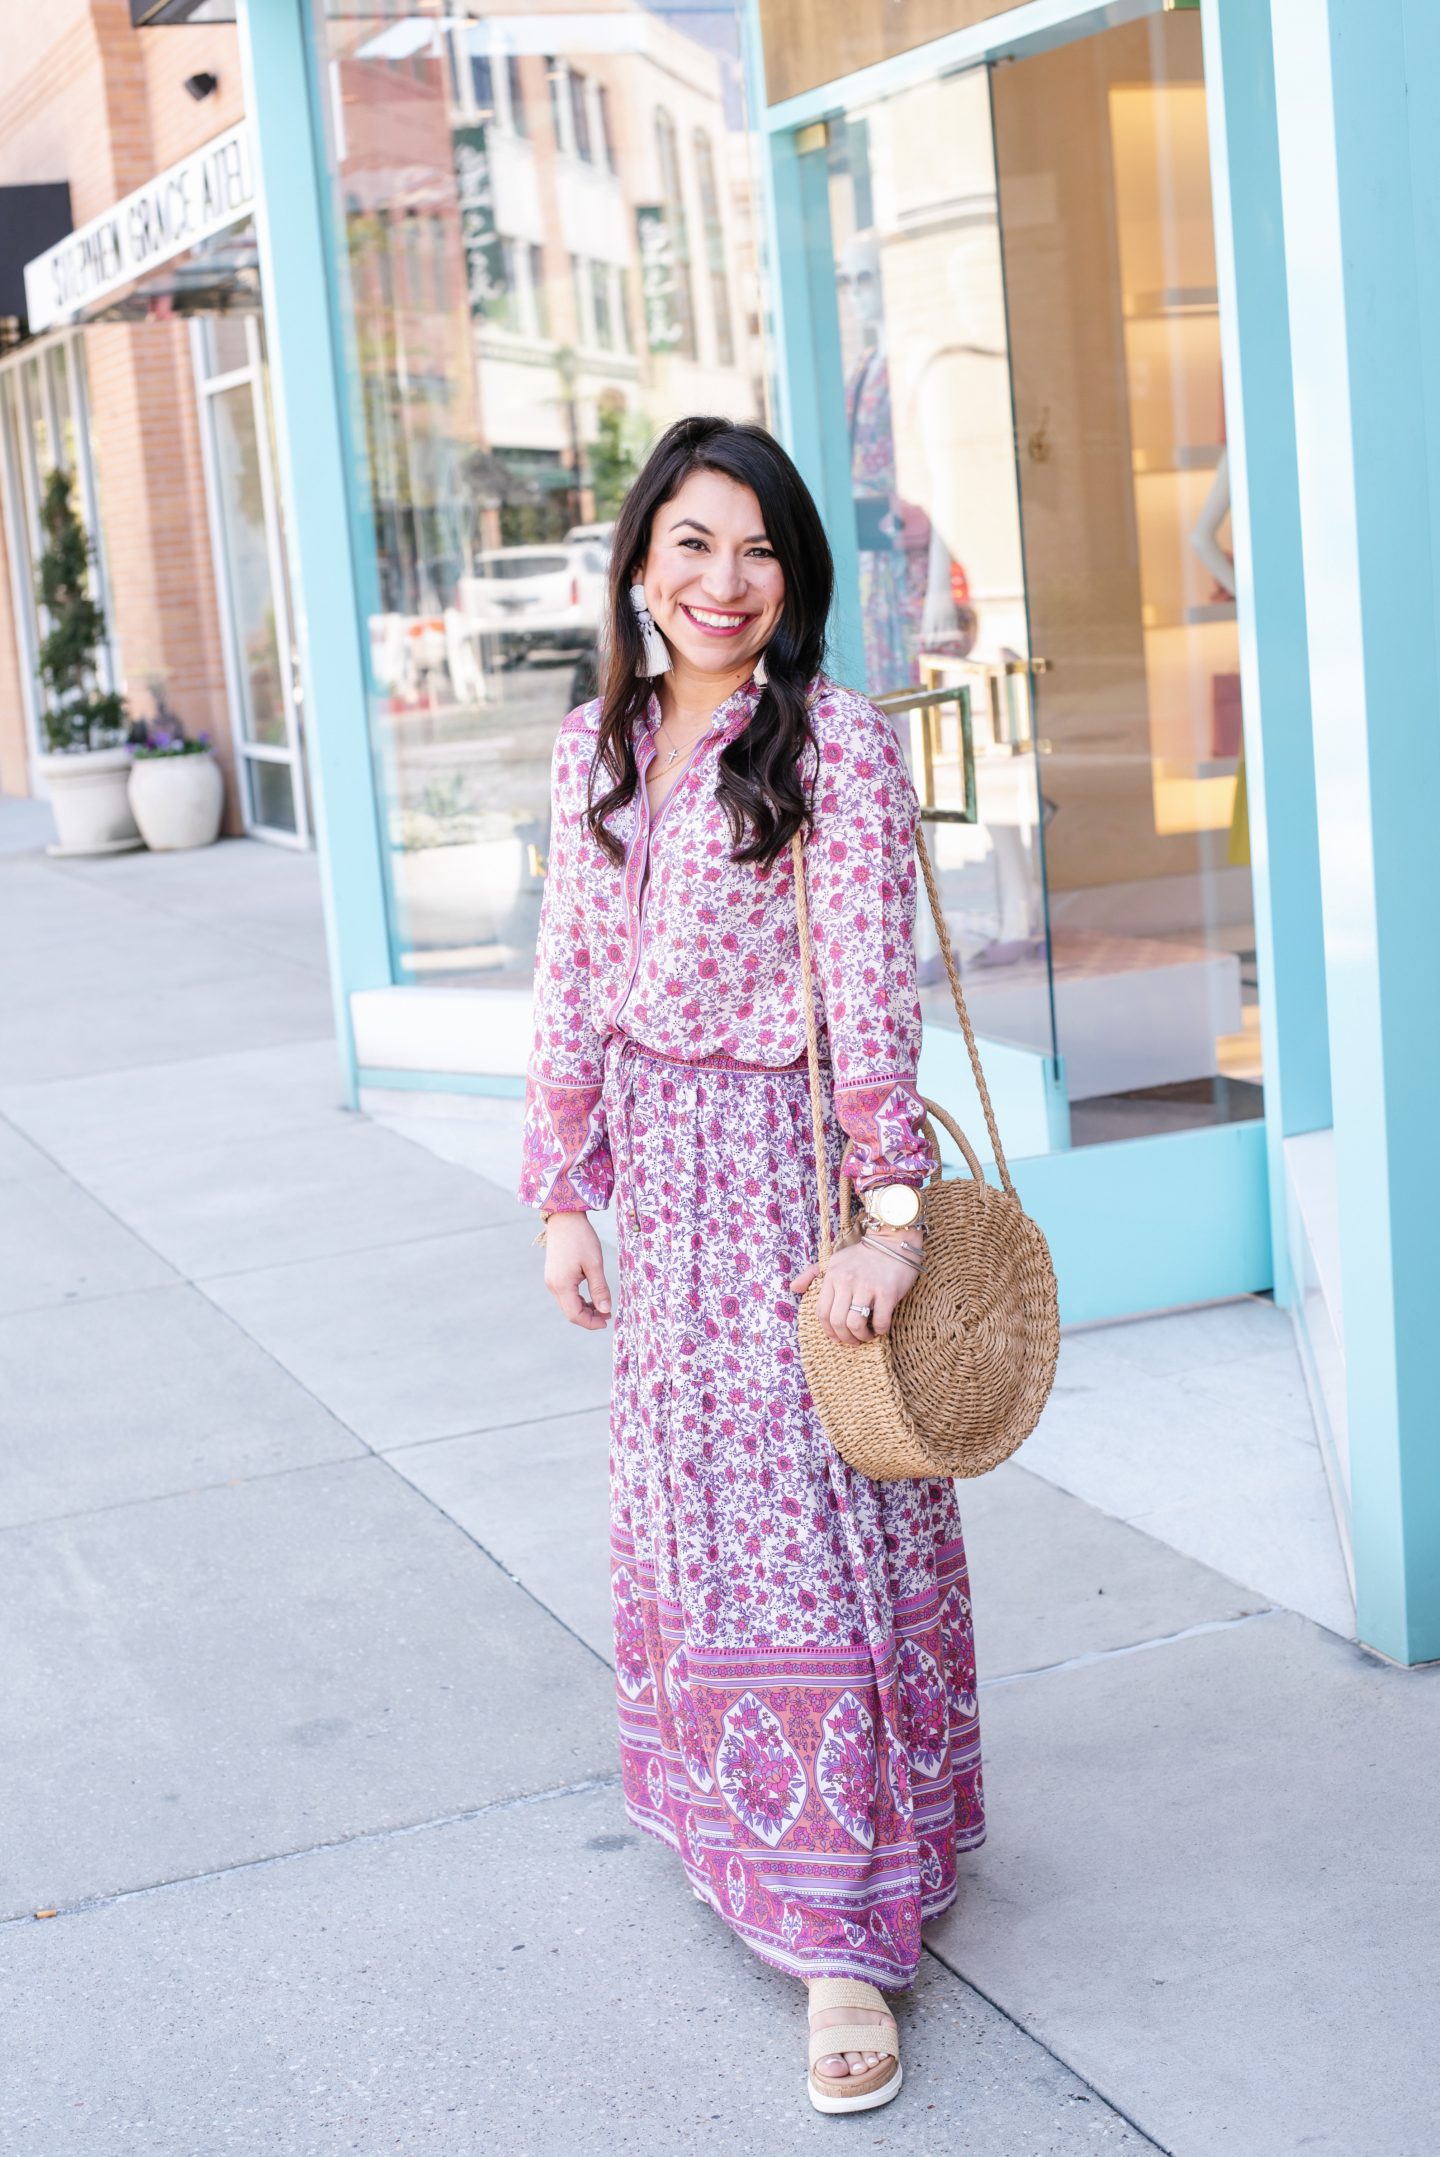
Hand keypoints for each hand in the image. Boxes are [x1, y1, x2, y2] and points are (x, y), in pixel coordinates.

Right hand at [542, 1211, 612, 1330]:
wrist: (564, 1218)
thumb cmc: (581, 1238)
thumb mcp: (595, 1264)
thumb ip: (599, 1289)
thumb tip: (606, 1310)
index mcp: (562, 1285)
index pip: (575, 1315)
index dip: (591, 1322)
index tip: (608, 1320)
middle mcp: (553, 1286)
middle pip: (570, 1312)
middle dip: (589, 1317)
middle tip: (608, 1315)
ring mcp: (551, 1281)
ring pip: (568, 1304)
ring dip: (584, 1309)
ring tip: (602, 1306)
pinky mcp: (553, 1275)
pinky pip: (565, 1295)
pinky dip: (578, 1299)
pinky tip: (591, 1296)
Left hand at [791, 1230, 921, 1345]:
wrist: (893, 1242)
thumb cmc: (862, 1255)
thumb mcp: (834, 1260)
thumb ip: (812, 1274)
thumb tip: (793, 1288)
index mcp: (832, 1276)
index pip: (822, 1312)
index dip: (828, 1330)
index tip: (836, 1336)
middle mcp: (847, 1282)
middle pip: (837, 1321)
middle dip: (845, 1338)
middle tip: (853, 1341)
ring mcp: (867, 1287)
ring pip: (855, 1324)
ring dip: (861, 1336)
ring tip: (867, 1336)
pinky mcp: (887, 1292)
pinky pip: (880, 1321)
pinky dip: (880, 1330)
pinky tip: (880, 1328)